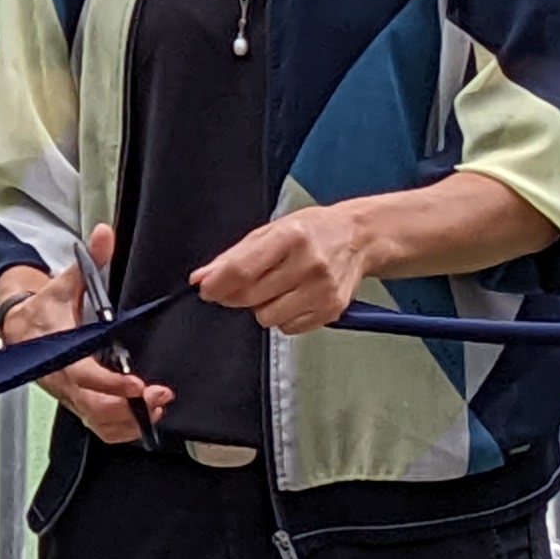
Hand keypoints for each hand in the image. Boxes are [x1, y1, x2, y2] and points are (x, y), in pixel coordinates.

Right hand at [0, 221, 166, 446]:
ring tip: (157, 407)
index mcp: (59, 352)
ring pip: (98, 422)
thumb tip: (104, 234)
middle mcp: (64, 379)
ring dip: (129, 422)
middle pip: (96, 407)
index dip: (112, 384)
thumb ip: (90, 260)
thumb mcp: (66, 281)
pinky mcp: (77, 403)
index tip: (139, 384)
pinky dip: (121, 430)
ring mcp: (70, 395)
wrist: (19, 330)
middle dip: (130, 407)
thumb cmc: (45, 310)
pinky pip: (98, 427)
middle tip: (160, 395)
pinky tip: (142, 419)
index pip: (85, 375)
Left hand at [194, 204, 380, 336]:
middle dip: (236, 294)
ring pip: (267, 317)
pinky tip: (295, 297)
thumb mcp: (271, 231)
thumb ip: (233, 256)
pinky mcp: (332, 310)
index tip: (207, 289)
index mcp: (291, 237)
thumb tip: (201, 278)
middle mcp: (309, 264)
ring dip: (262, 306)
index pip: (242, 270)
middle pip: (250, 296)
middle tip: (245, 284)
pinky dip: (284, 317)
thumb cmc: (312, 231)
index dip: (217, 284)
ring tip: (277, 287)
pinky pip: (288, 328)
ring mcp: (322, 290)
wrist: (358, 237)